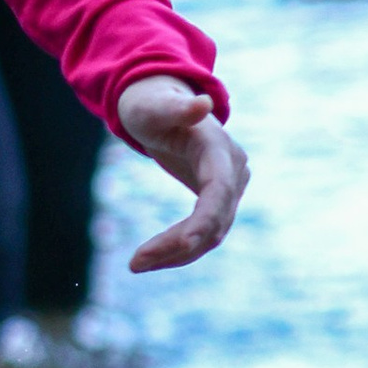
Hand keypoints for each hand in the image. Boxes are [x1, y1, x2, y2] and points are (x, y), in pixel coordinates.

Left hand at [117, 73, 247, 272]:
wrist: (161, 107)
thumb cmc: (151, 105)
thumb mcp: (154, 106)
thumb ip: (176, 107)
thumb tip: (204, 103)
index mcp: (218, 148)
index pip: (218, 192)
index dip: (204, 220)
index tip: (183, 244)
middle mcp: (232, 170)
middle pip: (213, 221)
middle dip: (178, 246)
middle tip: (135, 264)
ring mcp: (229, 187)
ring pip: (211, 234)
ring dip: (177, 254)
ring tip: (137, 264)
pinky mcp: (218, 201)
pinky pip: (204, 233)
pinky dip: (180, 248)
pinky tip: (151, 257)